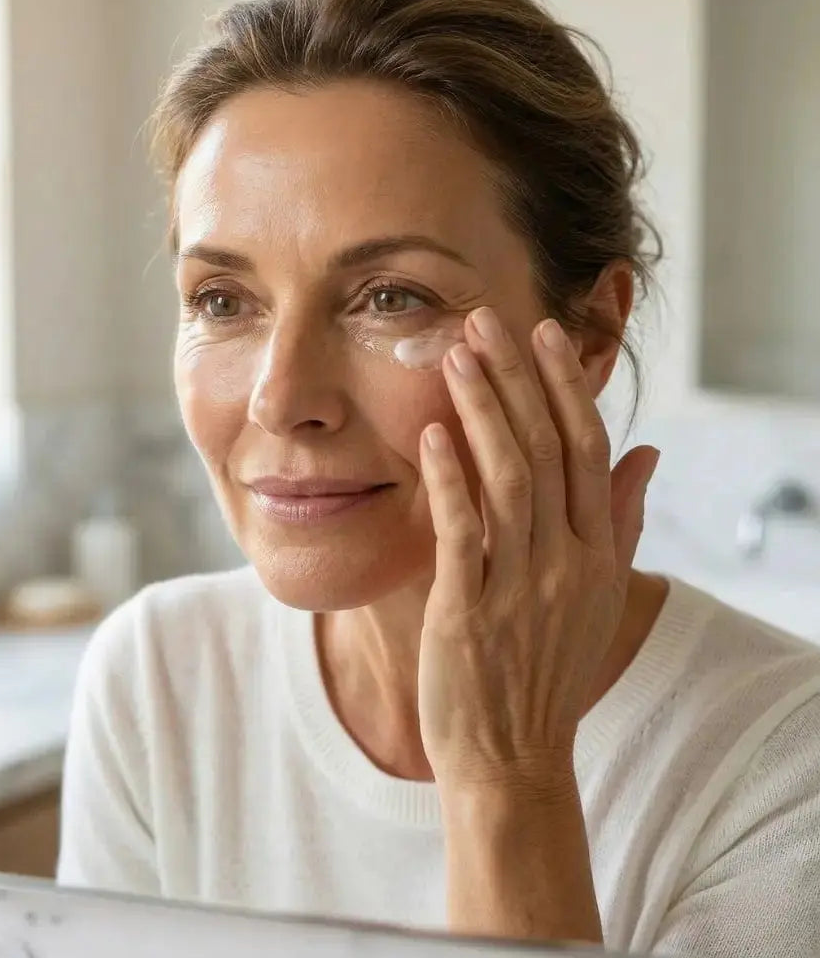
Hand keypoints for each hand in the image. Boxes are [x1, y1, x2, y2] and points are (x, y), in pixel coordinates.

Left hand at [416, 307, 657, 793]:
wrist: (512, 758)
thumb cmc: (547, 671)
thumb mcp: (600, 596)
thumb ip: (624, 521)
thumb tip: (646, 452)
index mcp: (598, 553)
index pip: (588, 450)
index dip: (564, 387)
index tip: (543, 333)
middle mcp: (566, 562)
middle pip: (546, 449)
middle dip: (515, 378)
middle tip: (484, 319)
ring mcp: (519, 587)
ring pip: (506, 478)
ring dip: (481, 411)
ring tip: (456, 356)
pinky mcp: (467, 611)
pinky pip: (461, 532)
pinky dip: (449, 479)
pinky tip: (433, 434)